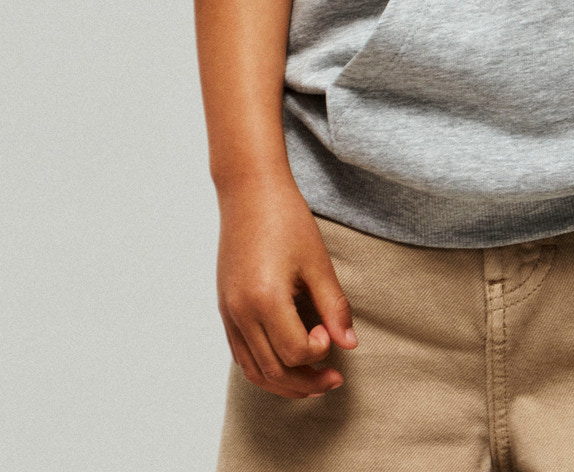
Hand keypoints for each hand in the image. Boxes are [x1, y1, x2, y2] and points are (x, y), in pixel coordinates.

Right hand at [216, 174, 356, 397]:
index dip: (320, 351)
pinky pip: (241, 355)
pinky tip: (286, 362)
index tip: (330, 332)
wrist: (249, 191)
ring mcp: (228, 313)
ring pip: (254, 371)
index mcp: (265, 299)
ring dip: (284, 383)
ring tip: (313, 380)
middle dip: (307, 383)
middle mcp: (240, 312)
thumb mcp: (317, 261)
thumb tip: (349, 345)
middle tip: (334, 378)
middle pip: (274, 371)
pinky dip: (264, 368)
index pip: (295, 352)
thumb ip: (334, 306)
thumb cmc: (286, 219)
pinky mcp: (224, 309)